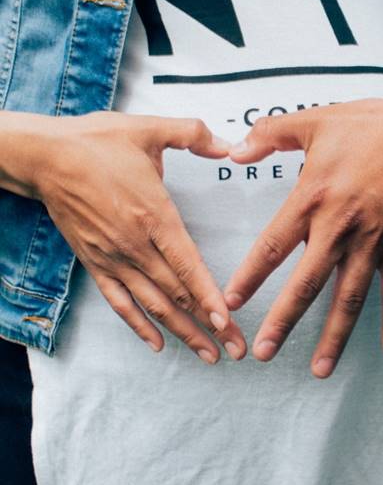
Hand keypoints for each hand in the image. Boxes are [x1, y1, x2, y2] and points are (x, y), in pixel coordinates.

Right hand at [26, 110, 246, 362]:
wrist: (44, 156)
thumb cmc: (97, 143)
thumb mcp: (148, 129)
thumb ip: (193, 134)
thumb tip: (229, 144)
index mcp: (153, 216)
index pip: (188, 265)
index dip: (208, 296)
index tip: (227, 322)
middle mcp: (135, 245)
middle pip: (177, 293)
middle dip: (209, 325)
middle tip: (235, 349)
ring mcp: (113, 258)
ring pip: (153, 305)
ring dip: (182, 332)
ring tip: (208, 355)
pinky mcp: (95, 263)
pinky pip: (119, 302)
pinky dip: (138, 325)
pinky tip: (157, 344)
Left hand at [224, 94, 382, 376]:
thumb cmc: (375, 125)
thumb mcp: (317, 120)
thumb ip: (271, 135)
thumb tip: (234, 150)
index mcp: (313, 198)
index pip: (273, 246)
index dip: (251, 277)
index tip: (230, 304)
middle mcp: (339, 229)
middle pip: (306, 285)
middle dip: (282, 322)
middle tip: (262, 353)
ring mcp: (373, 243)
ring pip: (349, 299)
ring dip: (334, 337)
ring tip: (319, 370)